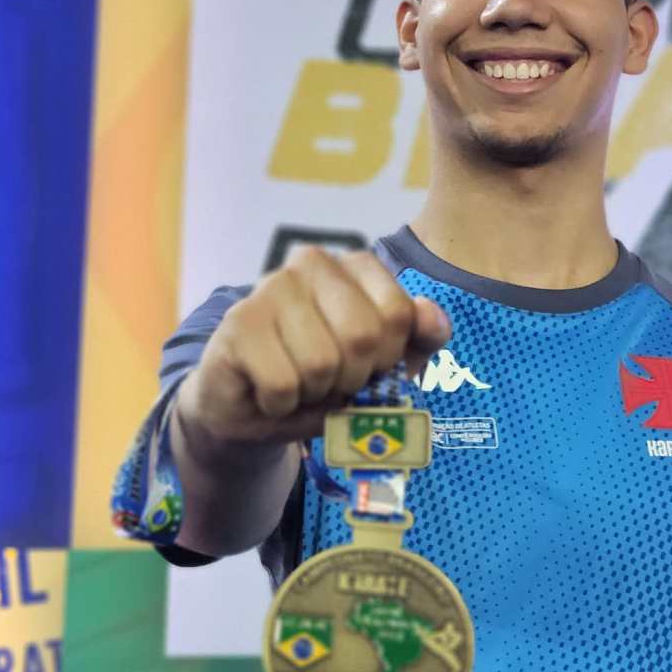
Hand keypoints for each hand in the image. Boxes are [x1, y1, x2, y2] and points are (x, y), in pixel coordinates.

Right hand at [175, 246, 450, 445]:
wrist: (254, 409)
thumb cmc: (325, 379)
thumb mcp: (383, 363)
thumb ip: (419, 339)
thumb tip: (433, 318)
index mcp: (356, 265)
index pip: (400, 314)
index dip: (389, 358)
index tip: (368, 366)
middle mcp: (312, 263)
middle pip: (362, 336)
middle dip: (352, 378)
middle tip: (331, 381)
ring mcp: (270, 287)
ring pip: (321, 363)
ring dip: (314, 394)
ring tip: (299, 385)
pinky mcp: (238, 323)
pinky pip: (283, 383)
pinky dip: (282, 405)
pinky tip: (270, 393)